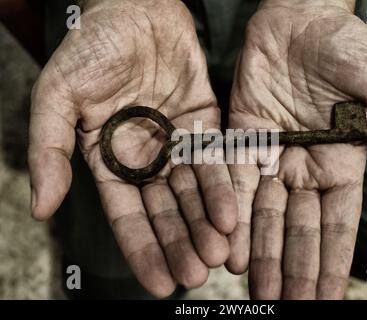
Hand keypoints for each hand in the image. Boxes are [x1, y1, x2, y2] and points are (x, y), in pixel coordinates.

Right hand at [29, 0, 236, 297]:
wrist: (135, 9)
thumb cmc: (93, 48)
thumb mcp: (59, 96)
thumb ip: (50, 150)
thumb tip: (40, 208)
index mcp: (111, 162)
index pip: (128, 216)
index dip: (142, 250)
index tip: (158, 283)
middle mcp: (148, 160)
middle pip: (167, 212)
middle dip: (181, 244)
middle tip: (196, 275)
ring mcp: (179, 144)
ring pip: (196, 194)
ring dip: (207, 224)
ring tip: (218, 254)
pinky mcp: (206, 126)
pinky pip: (217, 161)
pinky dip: (225, 188)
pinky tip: (233, 216)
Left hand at [226, 0, 366, 298]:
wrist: (300, 19)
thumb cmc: (348, 50)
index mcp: (339, 165)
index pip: (336, 226)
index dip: (331, 264)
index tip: (326, 302)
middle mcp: (303, 169)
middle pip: (298, 231)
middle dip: (292, 271)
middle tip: (285, 308)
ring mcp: (270, 156)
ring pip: (263, 215)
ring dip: (261, 254)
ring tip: (258, 293)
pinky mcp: (239, 139)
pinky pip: (234, 183)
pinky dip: (232, 216)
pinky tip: (231, 248)